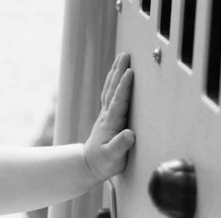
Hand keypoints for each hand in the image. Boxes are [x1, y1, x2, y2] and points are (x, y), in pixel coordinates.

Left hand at [83, 52, 135, 180]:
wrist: (90, 164)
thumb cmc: (104, 162)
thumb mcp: (113, 158)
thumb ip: (120, 146)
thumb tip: (129, 134)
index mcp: (111, 122)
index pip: (119, 101)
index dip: (124, 86)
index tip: (130, 72)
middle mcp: (107, 114)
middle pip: (113, 88)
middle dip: (119, 71)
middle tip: (126, 55)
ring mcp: (106, 113)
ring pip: (110, 87)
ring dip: (115, 71)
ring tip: (121, 57)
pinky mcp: (107, 114)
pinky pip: (110, 92)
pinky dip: (113, 80)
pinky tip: (116, 73)